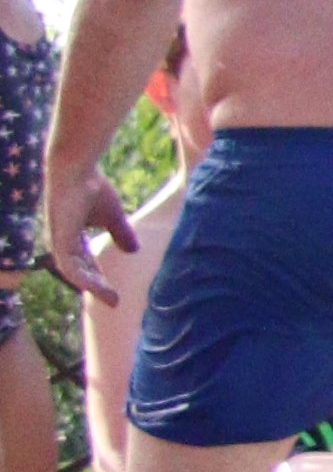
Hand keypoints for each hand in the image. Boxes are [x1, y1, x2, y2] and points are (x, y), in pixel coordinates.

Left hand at [36, 168, 128, 306]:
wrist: (77, 170)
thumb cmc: (91, 187)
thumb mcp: (113, 216)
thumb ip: (121, 233)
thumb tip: (133, 251)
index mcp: (72, 237)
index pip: (85, 264)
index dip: (99, 278)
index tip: (115, 293)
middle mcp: (62, 242)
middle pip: (80, 271)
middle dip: (97, 286)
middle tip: (114, 301)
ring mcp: (59, 241)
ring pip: (74, 272)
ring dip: (92, 286)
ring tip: (110, 298)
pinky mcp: (59, 238)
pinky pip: (68, 265)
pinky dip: (82, 277)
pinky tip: (95, 286)